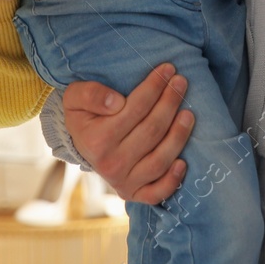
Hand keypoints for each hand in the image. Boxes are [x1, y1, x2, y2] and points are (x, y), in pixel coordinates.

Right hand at [66, 63, 194, 203]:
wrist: (80, 143)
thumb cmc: (83, 114)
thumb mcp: (75, 96)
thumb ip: (91, 94)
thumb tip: (116, 102)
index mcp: (97, 140)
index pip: (136, 108)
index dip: (155, 87)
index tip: (168, 70)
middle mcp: (111, 164)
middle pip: (152, 131)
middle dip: (170, 103)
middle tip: (181, 83)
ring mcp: (123, 182)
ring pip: (159, 160)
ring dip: (179, 135)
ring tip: (189, 113)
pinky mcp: (133, 194)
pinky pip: (156, 193)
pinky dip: (172, 181)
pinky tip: (184, 162)